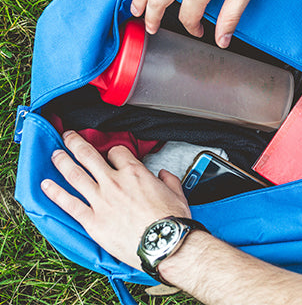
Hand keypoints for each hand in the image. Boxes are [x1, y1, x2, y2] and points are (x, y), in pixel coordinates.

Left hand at [41, 131, 190, 269]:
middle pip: (89, 155)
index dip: (113, 151)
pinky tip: (46, 185)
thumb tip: (163, 174)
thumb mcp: (176, 192)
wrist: (164, 244)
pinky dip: (55, 192)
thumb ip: (168, 179)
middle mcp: (114, 182)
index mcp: (134, 173)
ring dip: (62, 161)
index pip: (117, 152)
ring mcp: (101, 201)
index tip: (111, 154)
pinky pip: (69, 204)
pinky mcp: (93, 221)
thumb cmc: (171, 220)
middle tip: (68, 136)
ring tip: (55, 153)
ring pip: (75, 174)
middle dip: (76, 143)